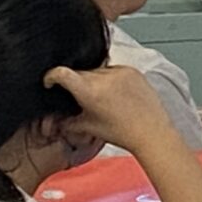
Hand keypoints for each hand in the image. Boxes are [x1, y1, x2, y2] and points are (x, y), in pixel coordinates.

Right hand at [43, 64, 178, 156]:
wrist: (150, 131)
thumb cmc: (121, 132)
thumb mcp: (88, 127)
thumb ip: (66, 121)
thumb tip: (53, 119)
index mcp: (90, 91)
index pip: (62, 73)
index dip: (52, 76)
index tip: (50, 82)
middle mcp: (104, 78)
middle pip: (79, 73)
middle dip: (76, 83)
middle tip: (81, 98)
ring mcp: (120, 72)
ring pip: (96, 70)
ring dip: (94, 80)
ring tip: (102, 98)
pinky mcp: (132, 70)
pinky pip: (113, 69)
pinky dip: (110, 78)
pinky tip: (115, 93)